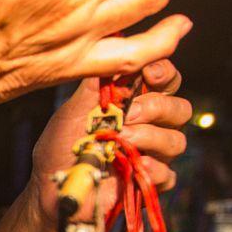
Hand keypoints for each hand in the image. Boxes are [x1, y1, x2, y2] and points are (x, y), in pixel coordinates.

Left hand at [28, 60, 191, 223]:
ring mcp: (151, 155)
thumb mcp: (73, 110)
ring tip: (123, 140)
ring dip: (151, 138)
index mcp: (135, 101)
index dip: (164, 73)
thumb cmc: (61, 146)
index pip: (166, 80)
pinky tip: (136, 166)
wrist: (51, 188)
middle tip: (129, 113)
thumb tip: (113, 43)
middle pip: (180, 108)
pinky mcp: (148, 182)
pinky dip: (154, 170)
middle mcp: (149, 125)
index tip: (150, 73)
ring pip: (177, 140)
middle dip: (157, 107)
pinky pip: (168, 175)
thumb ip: (96, 83)